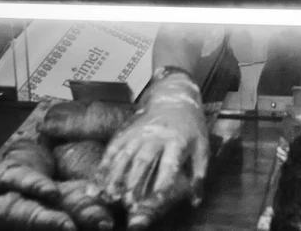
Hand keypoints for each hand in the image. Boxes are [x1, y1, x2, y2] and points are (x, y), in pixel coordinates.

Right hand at [98, 72, 208, 208]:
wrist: (174, 98)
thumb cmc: (190, 127)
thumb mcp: (201, 147)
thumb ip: (199, 174)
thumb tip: (194, 202)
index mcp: (177, 141)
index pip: (169, 163)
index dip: (163, 181)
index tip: (158, 199)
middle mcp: (155, 137)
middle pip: (143, 160)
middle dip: (135, 181)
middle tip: (129, 202)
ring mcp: (139, 133)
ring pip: (125, 155)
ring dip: (116, 175)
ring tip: (110, 194)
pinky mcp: (127, 132)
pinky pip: (114, 148)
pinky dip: (105, 164)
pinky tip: (99, 178)